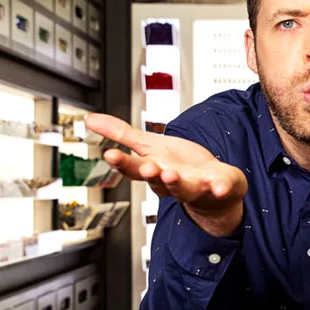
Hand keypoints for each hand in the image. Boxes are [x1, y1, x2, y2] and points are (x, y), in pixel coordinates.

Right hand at [85, 113, 247, 236]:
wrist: (213, 187)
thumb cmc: (180, 166)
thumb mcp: (149, 146)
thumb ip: (122, 134)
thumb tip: (90, 119)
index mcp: (154, 170)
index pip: (134, 168)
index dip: (123, 163)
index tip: (110, 155)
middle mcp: (173, 182)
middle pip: (159, 180)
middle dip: (153, 175)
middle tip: (147, 168)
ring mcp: (197, 186)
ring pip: (185, 188)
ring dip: (179, 183)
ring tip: (172, 175)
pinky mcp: (220, 186)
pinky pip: (220, 189)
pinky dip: (220, 189)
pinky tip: (219, 186)